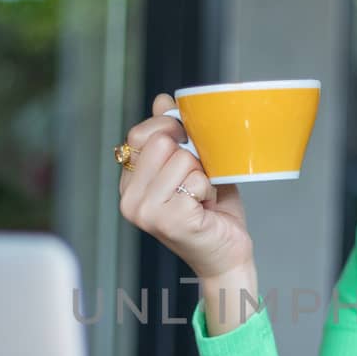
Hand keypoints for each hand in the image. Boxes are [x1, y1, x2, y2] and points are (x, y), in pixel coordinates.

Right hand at [117, 93, 254, 282]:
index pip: (138, 135)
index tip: (187, 145)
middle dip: (191, 156)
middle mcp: (130, 200)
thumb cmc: (210, 212)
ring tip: (201, 197)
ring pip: (182, 159)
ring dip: (202, 175)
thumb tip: (162, 101)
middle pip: (162, 142)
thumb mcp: (191, 165)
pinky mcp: (170, 221)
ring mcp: (147, 213)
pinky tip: (205, 208)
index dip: (168, 130)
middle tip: (196, 182)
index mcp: (129, 184)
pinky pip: (197, 180)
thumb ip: (174, 134)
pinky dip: (210, 190)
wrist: (227, 254)